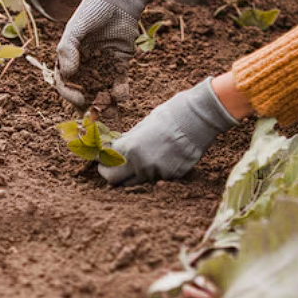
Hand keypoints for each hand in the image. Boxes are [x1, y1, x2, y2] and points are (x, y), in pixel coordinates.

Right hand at [55, 0, 152, 104]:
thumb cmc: (92, 11)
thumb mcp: (75, 28)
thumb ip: (67, 50)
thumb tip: (67, 75)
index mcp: (68, 58)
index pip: (65, 83)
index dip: (70, 94)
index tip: (79, 99)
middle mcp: (84, 64)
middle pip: (83, 90)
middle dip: (88, 104)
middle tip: (95, 114)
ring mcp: (102, 65)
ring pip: (101, 89)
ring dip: (105, 102)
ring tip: (110, 112)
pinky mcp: (120, 63)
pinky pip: (119, 81)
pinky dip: (120, 91)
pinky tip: (121, 96)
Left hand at [99, 78, 238, 184]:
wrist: (196, 119)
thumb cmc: (167, 117)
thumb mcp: (140, 127)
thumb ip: (126, 143)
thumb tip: (113, 150)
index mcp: (129, 148)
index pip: (105, 163)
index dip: (102, 162)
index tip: (102, 161)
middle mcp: (140, 164)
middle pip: (114, 180)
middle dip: (110, 174)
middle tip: (110, 169)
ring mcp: (156, 173)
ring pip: (137, 180)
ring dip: (134, 172)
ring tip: (142, 157)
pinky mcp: (171, 177)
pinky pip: (156, 178)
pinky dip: (154, 171)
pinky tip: (162, 156)